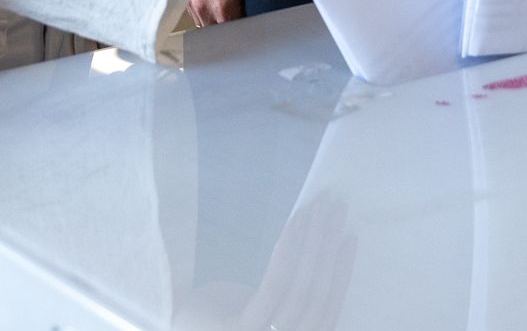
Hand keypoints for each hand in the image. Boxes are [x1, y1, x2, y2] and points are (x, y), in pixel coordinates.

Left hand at [173, 193, 357, 330]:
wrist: (175, 319)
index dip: (342, 274)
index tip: (351, 238)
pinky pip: (275, 284)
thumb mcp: (266, 308)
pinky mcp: (242, 329)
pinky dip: (289, 250)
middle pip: (317, 296)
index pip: (328, 311)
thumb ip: (292, 296)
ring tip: (320, 208)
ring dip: (314, 241)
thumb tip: (321, 249)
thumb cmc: (223, 313)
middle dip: (330, 247)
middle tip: (336, 209)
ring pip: (301, 288)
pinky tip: (296, 224)